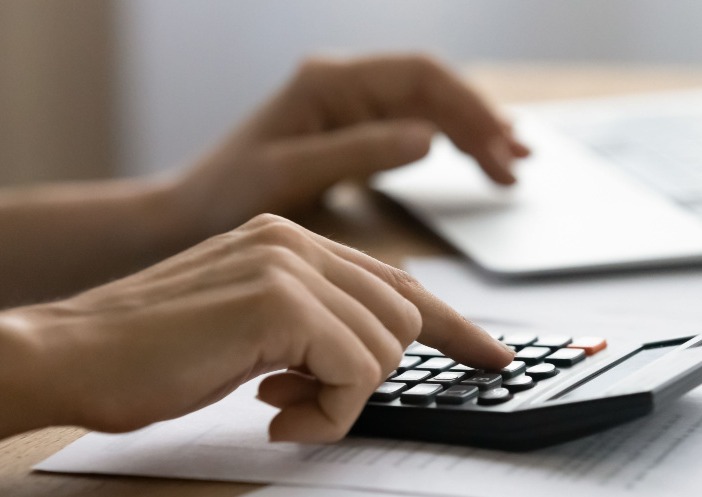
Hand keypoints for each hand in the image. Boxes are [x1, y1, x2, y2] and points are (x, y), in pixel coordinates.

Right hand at [22, 214, 513, 441]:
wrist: (68, 353)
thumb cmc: (149, 352)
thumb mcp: (244, 327)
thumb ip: (308, 325)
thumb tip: (366, 353)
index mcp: (290, 242)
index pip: (398, 282)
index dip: (454, 326)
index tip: (492, 355)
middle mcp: (296, 242)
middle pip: (403, 317)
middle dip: (370, 376)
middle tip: (301, 402)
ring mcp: (288, 265)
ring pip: (387, 346)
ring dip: (342, 397)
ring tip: (278, 406)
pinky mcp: (279, 302)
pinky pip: (356, 370)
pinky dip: (328, 412)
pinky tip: (274, 416)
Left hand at [171, 55, 529, 234]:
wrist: (186, 214)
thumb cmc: (224, 196)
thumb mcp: (289, 175)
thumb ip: (358, 152)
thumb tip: (428, 139)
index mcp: (329, 83)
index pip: (421, 77)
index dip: (469, 109)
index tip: (500, 147)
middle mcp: (341, 85)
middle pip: (433, 89)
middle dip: (479, 124)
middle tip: (514, 168)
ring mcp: (347, 107)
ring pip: (428, 107)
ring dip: (472, 133)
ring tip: (510, 165)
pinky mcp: (349, 132)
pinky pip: (412, 127)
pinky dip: (449, 144)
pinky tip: (474, 161)